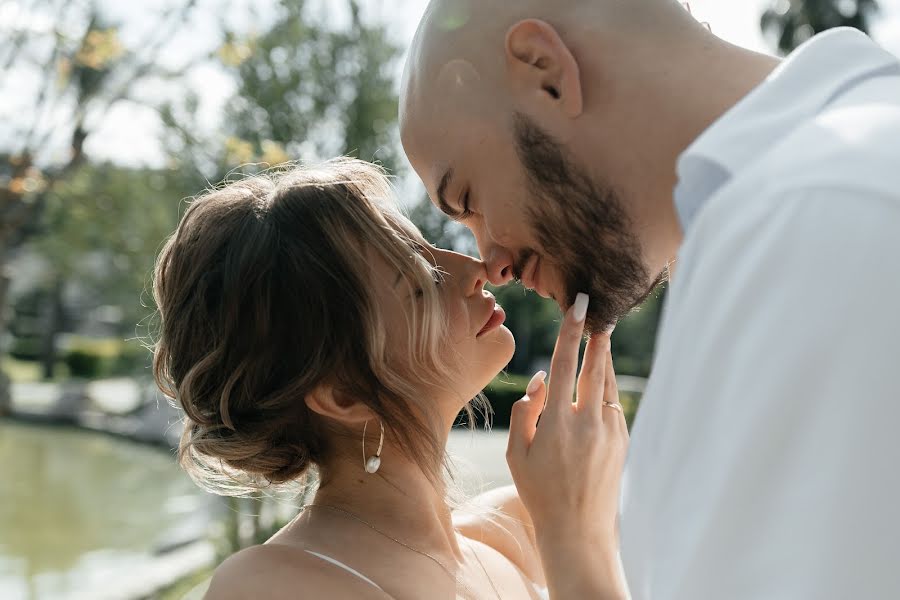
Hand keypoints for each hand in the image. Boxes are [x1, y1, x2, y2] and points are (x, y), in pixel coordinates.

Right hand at [506, 293, 629, 597]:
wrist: (578, 532)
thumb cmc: (539, 492)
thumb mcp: (517, 454)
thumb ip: (525, 412)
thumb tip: (541, 380)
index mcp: (557, 424)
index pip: (564, 365)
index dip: (570, 333)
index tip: (577, 308)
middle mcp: (588, 424)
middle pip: (594, 367)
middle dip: (595, 336)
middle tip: (597, 310)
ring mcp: (610, 432)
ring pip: (606, 384)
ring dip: (603, 359)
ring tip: (601, 335)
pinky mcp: (622, 442)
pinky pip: (612, 406)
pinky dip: (604, 390)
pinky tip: (597, 384)